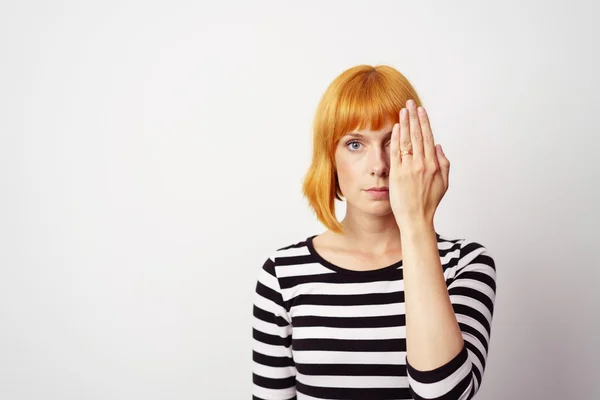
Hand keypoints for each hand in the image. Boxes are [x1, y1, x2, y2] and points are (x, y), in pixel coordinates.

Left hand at [389, 100, 449, 226]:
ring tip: (402, 110)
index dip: (424, 122)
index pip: (428, 138)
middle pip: (417, 135)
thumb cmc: (429, 203)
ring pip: (407, 140)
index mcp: (434, 165)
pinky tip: (395, 127)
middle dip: (414, 117)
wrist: (416, 219)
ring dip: (405, 123)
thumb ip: (444, 163)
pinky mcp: (397, 174)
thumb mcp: (443, 183)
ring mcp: (409, 168)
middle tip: (410, 103)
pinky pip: (396, 152)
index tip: (421, 110)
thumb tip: (438, 146)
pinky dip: (396, 138)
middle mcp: (422, 164)